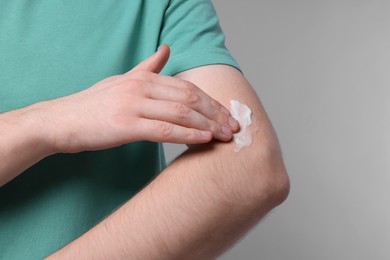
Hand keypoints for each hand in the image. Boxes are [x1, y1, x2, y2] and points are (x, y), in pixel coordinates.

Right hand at [40, 45, 238, 152]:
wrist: (61, 120)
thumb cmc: (93, 104)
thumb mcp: (123, 80)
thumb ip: (148, 67)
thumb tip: (166, 49)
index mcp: (143, 78)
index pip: (187, 88)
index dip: (211, 102)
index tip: (226, 114)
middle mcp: (141, 88)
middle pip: (189, 98)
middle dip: (215, 113)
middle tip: (232, 127)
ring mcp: (133, 105)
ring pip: (180, 112)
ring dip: (207, 125)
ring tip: (224, 135)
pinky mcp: (126, 125)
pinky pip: (164, 129)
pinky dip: (187, 134)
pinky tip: (203, 139)